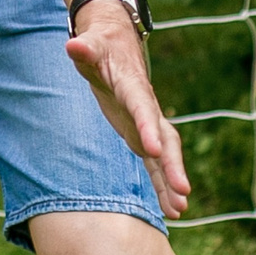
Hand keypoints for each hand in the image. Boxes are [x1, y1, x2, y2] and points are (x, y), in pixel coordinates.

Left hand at [66, 11, 191, 219]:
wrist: (116, 47)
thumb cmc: (100, 47)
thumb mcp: (90, 45)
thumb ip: (84, 48)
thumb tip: (73, 45)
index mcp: (133, 87)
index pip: (142, 108)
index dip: (149, 128)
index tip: (154, 150)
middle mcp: (147, 109)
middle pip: (165, 138)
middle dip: (173, 165)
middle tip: (183, 190)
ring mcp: (148, 124)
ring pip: (165, 156)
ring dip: (172, 182)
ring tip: (180, 210)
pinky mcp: (142, 136)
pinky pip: (155, 165)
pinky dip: (162, 186)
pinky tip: (172, 210)